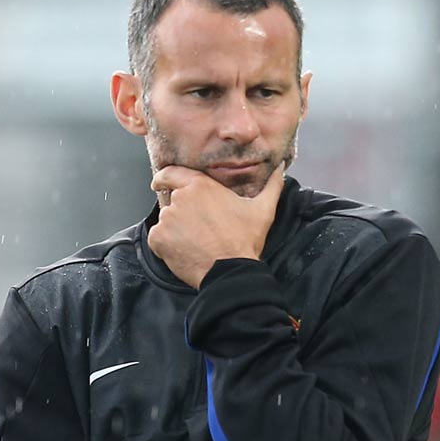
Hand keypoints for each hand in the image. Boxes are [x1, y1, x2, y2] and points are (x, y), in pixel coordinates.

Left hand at [146, 163, 284, 287]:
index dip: (164, 177)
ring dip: (175, 230)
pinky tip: (185, 251)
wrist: (230, 271)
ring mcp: (167, 219)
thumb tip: (281, 169)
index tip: (160, 182)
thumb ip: (271, 185)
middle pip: (173, 201)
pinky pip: (158, 239)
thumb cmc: (245, 240)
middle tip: (197, 228)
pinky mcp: (158, 239)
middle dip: (181, 212)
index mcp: (200, 186)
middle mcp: (180, 198)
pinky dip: (167, 245)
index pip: (171, 173)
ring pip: (166, 221)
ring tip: (195, 243)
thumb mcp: (263, 210)